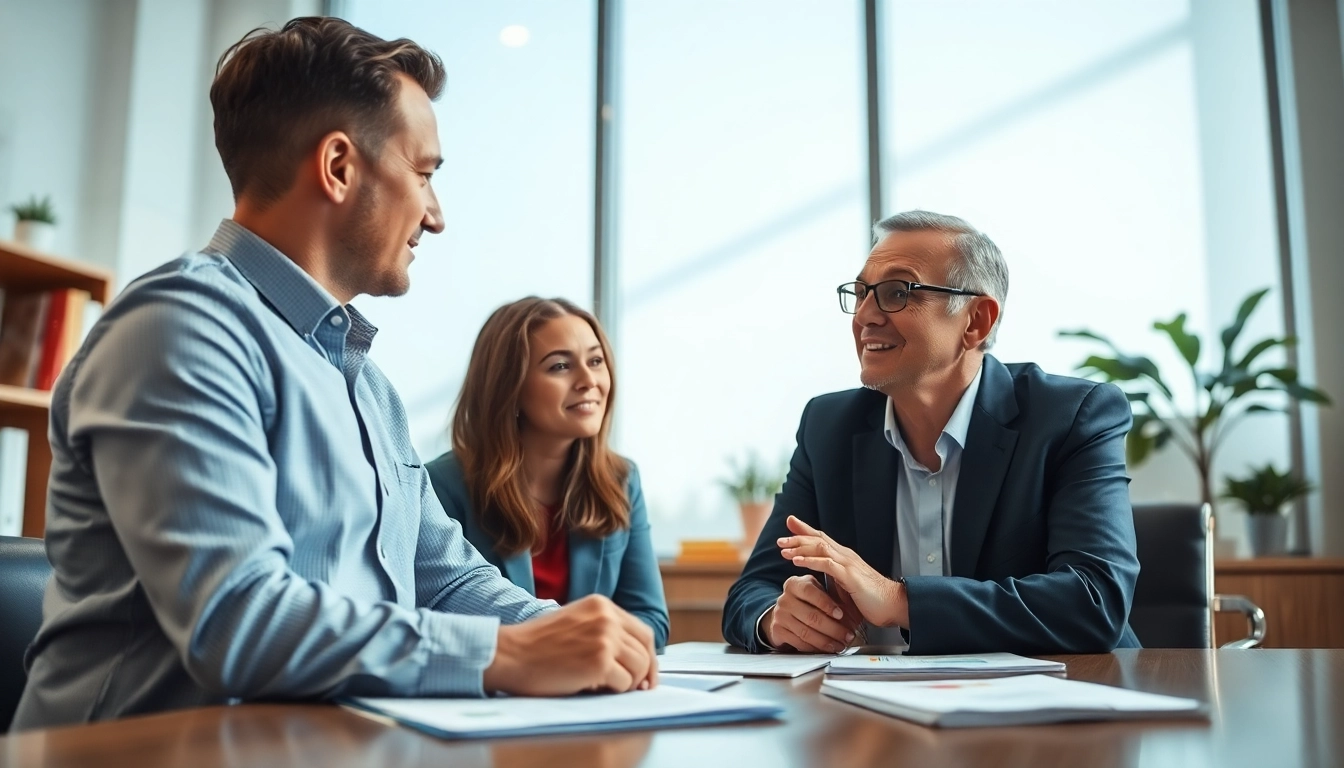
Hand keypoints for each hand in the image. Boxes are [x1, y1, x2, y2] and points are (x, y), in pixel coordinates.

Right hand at [483, 595, 657, 695]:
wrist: (510, 654)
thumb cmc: (537, 646)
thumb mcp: (575, 623)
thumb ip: (603, 631)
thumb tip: (635, 659)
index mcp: (602, 605)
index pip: (642, 631)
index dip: (648, 656)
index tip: (646, 674)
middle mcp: (607, 617)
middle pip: (645, 649)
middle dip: (644, 673)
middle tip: (638, 688)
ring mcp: (604, 638)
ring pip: (639, 667)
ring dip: (628, 683)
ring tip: (606, 687)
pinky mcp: (599, 662)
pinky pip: (624, 683)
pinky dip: (613, 691)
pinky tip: (593, 688)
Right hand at [762, 574, 862, 652]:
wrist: (785, 613)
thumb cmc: (807, 601)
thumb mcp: (816, 590)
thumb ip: (830, 593)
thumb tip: (852, 599)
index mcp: (795, 584)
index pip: (810, 592)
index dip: (826, 604)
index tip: (840, 614)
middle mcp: (785, 599)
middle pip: (811, 616)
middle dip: (833, 628)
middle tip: (847, 635)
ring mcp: (780, 615)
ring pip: (806, 632)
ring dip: (826, 641)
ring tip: (840, 645)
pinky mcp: (778, 631)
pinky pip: (799, 643)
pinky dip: (815, 648)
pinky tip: (826, 649)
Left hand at [777, 515, 908, 628]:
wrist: (893, 605)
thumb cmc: (871, 599)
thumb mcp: (847, 586)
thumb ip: (834, 579)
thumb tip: (819, 580)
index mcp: (845, 557)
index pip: (822, 538)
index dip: (805, 530)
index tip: (790, 524)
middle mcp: (846, 556)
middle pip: (818, 539)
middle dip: (797, 537)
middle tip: (780, 539)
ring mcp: (848, 564)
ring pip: (820, 548)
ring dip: (800, 547)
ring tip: (784, 550)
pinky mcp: (850, 576)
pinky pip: (827, 564)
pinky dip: (810, 561)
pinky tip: (797, 561)